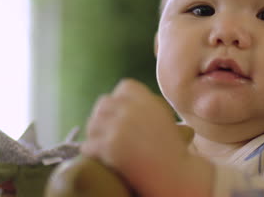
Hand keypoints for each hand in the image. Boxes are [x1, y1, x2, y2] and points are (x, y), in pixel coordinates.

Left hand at [81, 79, 213, 196]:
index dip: (120, 98)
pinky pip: (88, 145)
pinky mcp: (109, 146)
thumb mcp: (165, 120)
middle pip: (104, 102)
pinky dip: (92, 153)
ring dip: (95, 134)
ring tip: (102, 145)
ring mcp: (119, 126)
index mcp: (149, 100)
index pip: (125, 86)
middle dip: (104, 115)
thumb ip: (146, 106)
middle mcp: (132, 109)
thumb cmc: (173, 152)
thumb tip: (121, 100)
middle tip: (106, 130)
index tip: (121, 111)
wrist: (175, 176)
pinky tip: (102, 159)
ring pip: (92, 123)